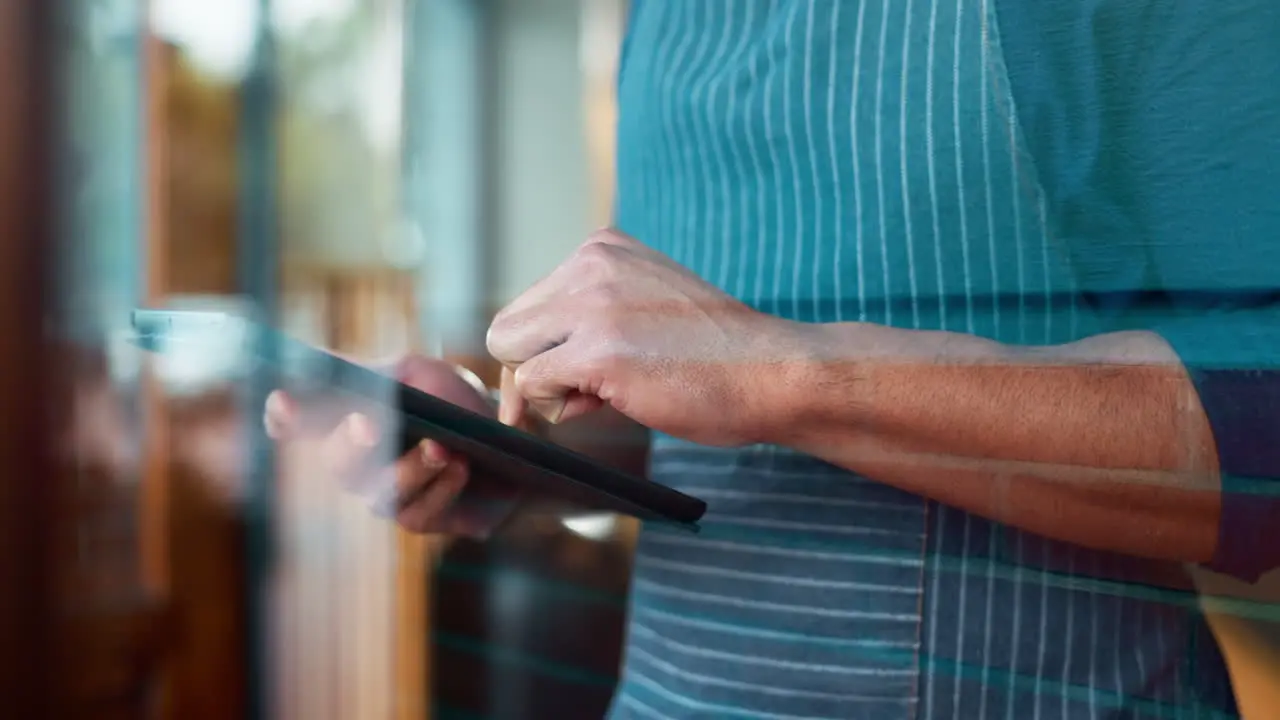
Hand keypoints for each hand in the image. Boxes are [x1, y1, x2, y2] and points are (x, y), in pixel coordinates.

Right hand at [264, 354, 516, 536]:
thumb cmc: (452, 401)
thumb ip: (375, 373)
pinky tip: (460, 467)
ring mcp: (387, 495)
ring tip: (441, 447)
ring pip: (382, 494)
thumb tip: (321, 363)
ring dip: (411, 468)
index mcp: (347, 420)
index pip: (298, 421)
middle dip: (352, 444)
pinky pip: (418, 514)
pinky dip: (441, 488)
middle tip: (371, 426)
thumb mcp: (416, 374)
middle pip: (340, 464)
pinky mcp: (423, 518)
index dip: (284, 415)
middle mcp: (358, 463)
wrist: (508, 436)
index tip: (282, 402)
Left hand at [486, 228, 800, 446]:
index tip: (584, 374)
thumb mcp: (644, 306)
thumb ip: (591, 316)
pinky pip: (532, 385)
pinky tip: (611, 403)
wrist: (773, 372)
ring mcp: (593, 305)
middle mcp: (591, 265)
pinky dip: (558, 408)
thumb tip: (521, 370)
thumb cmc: (716, 356)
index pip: (530, 304)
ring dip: (547, 389)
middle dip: (535, 369)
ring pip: (509, 353)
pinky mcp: (598, 351)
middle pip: (507, 328)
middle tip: (587, 392)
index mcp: (602, 249)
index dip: (548, 349)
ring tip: (606, 394)